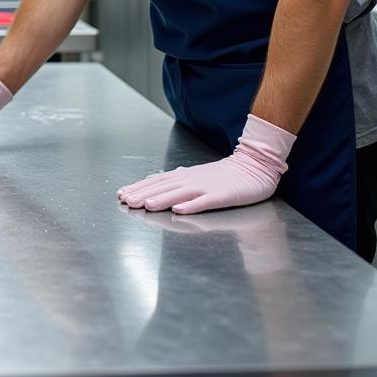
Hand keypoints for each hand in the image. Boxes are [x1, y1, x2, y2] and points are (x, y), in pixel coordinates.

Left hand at [117, 114, 294, 214]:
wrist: (255, 166)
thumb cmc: (225, 174)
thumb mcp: (197, 174)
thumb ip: (178, 179)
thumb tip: (155, 179)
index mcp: (185, 176)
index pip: (157, 182)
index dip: (139, 188)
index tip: (122, 194)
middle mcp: (192, 180)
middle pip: (164, 187)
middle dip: (144, 194)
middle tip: (126, 201)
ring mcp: (207, 187)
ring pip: (180, 194)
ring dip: (162, 200)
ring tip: (147, 206)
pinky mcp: (223, 196)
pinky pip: (206, 201)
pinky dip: (192, 205)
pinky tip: (180, 210)